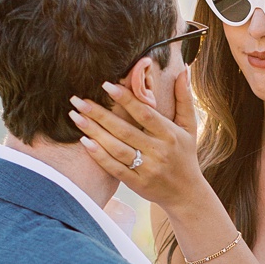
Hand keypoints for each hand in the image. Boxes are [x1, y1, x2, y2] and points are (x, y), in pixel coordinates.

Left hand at [68, 64, 204, 209]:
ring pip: (116, 148)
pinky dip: (98, 155)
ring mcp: (146, 168)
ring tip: (75, 116)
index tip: (105, 85)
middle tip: (78, 99)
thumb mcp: (189, 126)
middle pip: (124, 130)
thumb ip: (184, 98)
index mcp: (170, 134)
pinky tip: (84, 142)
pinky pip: (114, 168)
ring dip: (93, 131)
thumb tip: (184, 69)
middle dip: (99, 114)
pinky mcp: (136, 183)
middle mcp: (158, 151)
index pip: (144, 114)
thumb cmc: (185, 155)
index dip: (125, 99)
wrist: (186, 194)